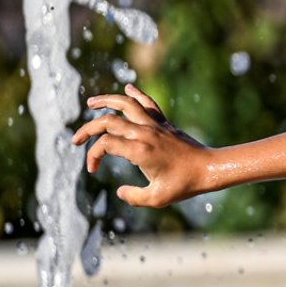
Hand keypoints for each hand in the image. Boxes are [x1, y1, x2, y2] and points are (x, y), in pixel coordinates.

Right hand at [72, 83, 208, 207]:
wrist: (210, 168)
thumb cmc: (184, 185)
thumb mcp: (157, 199)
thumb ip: (134, 197)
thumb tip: (120, 192)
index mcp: (140, 151)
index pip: (105, 144)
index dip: (92, 156)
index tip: (93, 170)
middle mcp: (145, 133)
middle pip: (109, 122)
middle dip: (88, 130)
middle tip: (75, 140)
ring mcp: (155, 125)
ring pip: (126, 104)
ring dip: (106, 101)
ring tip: (91, 102)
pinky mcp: (164, 123)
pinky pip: (148, 103)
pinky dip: (136, 94)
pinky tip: (127, 87)